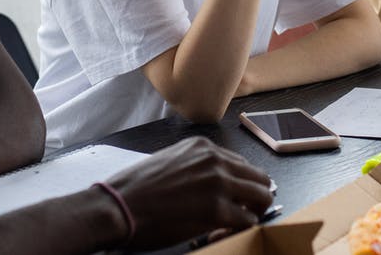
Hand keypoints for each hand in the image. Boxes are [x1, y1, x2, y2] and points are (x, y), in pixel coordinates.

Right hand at [105, 137, 272, 249]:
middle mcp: (215, 160)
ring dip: (254, 212)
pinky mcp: (217, 210)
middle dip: (256, 197)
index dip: (240, 184)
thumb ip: (195, 168)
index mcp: (203, 147)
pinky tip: (222, 233)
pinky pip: (248, 220)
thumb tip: (210, 185)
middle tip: (244, 213)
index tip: (234, 198)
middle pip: (259, 177)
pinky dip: (241, 229)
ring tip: (236, 224)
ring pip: (262, 196)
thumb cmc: (134, 189)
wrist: (118, 206)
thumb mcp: (169, 162)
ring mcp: (219, 183)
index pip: (241, 163)